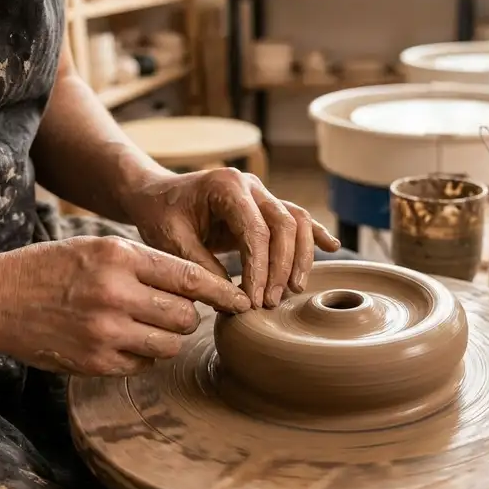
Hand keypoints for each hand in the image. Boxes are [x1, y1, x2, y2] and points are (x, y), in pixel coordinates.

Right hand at [0, 236, 250, 375]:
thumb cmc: (56, 268)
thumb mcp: (102, 248)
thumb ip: (149, 264)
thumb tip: (200, 286)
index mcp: (120, 258)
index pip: (190, 277)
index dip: (223, 291)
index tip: (243, 301)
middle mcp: (115, 295)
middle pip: (186, 316)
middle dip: (190, 315)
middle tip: (176, 310)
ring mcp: (104, 333)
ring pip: (170, 344)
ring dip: (169, 337)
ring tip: (150, 324)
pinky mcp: (95, 363)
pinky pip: (144, 364)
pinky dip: (144, 354)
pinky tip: (125, 339)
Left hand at [123, 168, 340, 308]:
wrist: (157, 195)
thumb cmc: (160, 215)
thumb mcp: (171, 242)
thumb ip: (202, 267)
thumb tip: (235, 299)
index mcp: (226, 186)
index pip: (256, 230)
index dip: (261, 268)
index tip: (256, 300)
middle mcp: (250, 185)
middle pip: (284, 225)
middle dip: (283, 267)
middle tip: (272, 302)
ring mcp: (261, 194)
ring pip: (297, 221)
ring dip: (301, 256)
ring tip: (294, 289)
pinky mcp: (265, 207)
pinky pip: (296, 218)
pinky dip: (314, 233)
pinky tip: (332, 247)